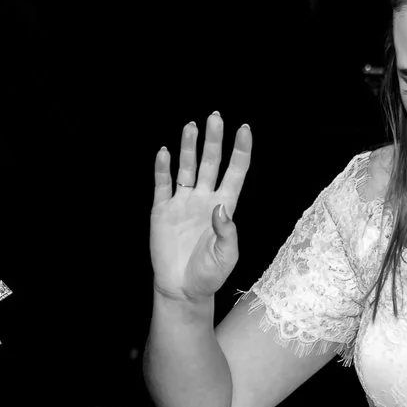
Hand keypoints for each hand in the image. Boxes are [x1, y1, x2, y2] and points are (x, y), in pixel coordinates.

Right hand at [152, 112, 253, 305]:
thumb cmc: (209, 275)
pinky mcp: (162, 211)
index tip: (244, 129)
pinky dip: (162, 168)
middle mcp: (204, 199)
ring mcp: (182, 203)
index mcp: (225, 207)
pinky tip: (164, 153)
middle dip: (213, 140)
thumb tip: (220, 206)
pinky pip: (162, 185)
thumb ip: (227, 231)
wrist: (181, 289)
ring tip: (190, 126)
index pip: (235, 172)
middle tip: (215, 117)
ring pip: (187, 168)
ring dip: (188, 147)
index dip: (240, 151)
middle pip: (211, 163)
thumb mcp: (227, 256)